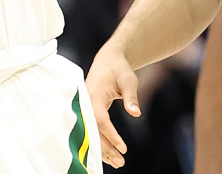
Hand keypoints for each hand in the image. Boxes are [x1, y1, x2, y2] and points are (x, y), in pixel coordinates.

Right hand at [86, 45, 140, 168]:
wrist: (109, 59)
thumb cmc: (119, 68)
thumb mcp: (129, 80)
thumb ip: (131, 97)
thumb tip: (136, 113)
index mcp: (93, 94)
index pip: (100, 119)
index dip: (111, 135)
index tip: (123, 148)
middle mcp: (85, 102)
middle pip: (93, 130)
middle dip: (105, 148)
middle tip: (120, 161)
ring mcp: (85, 106)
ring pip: (91, 131)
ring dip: (103, 148)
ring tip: (117, 162)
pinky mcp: (88, 110)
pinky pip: (92, 128)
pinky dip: (100, 141)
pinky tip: (109, 154)